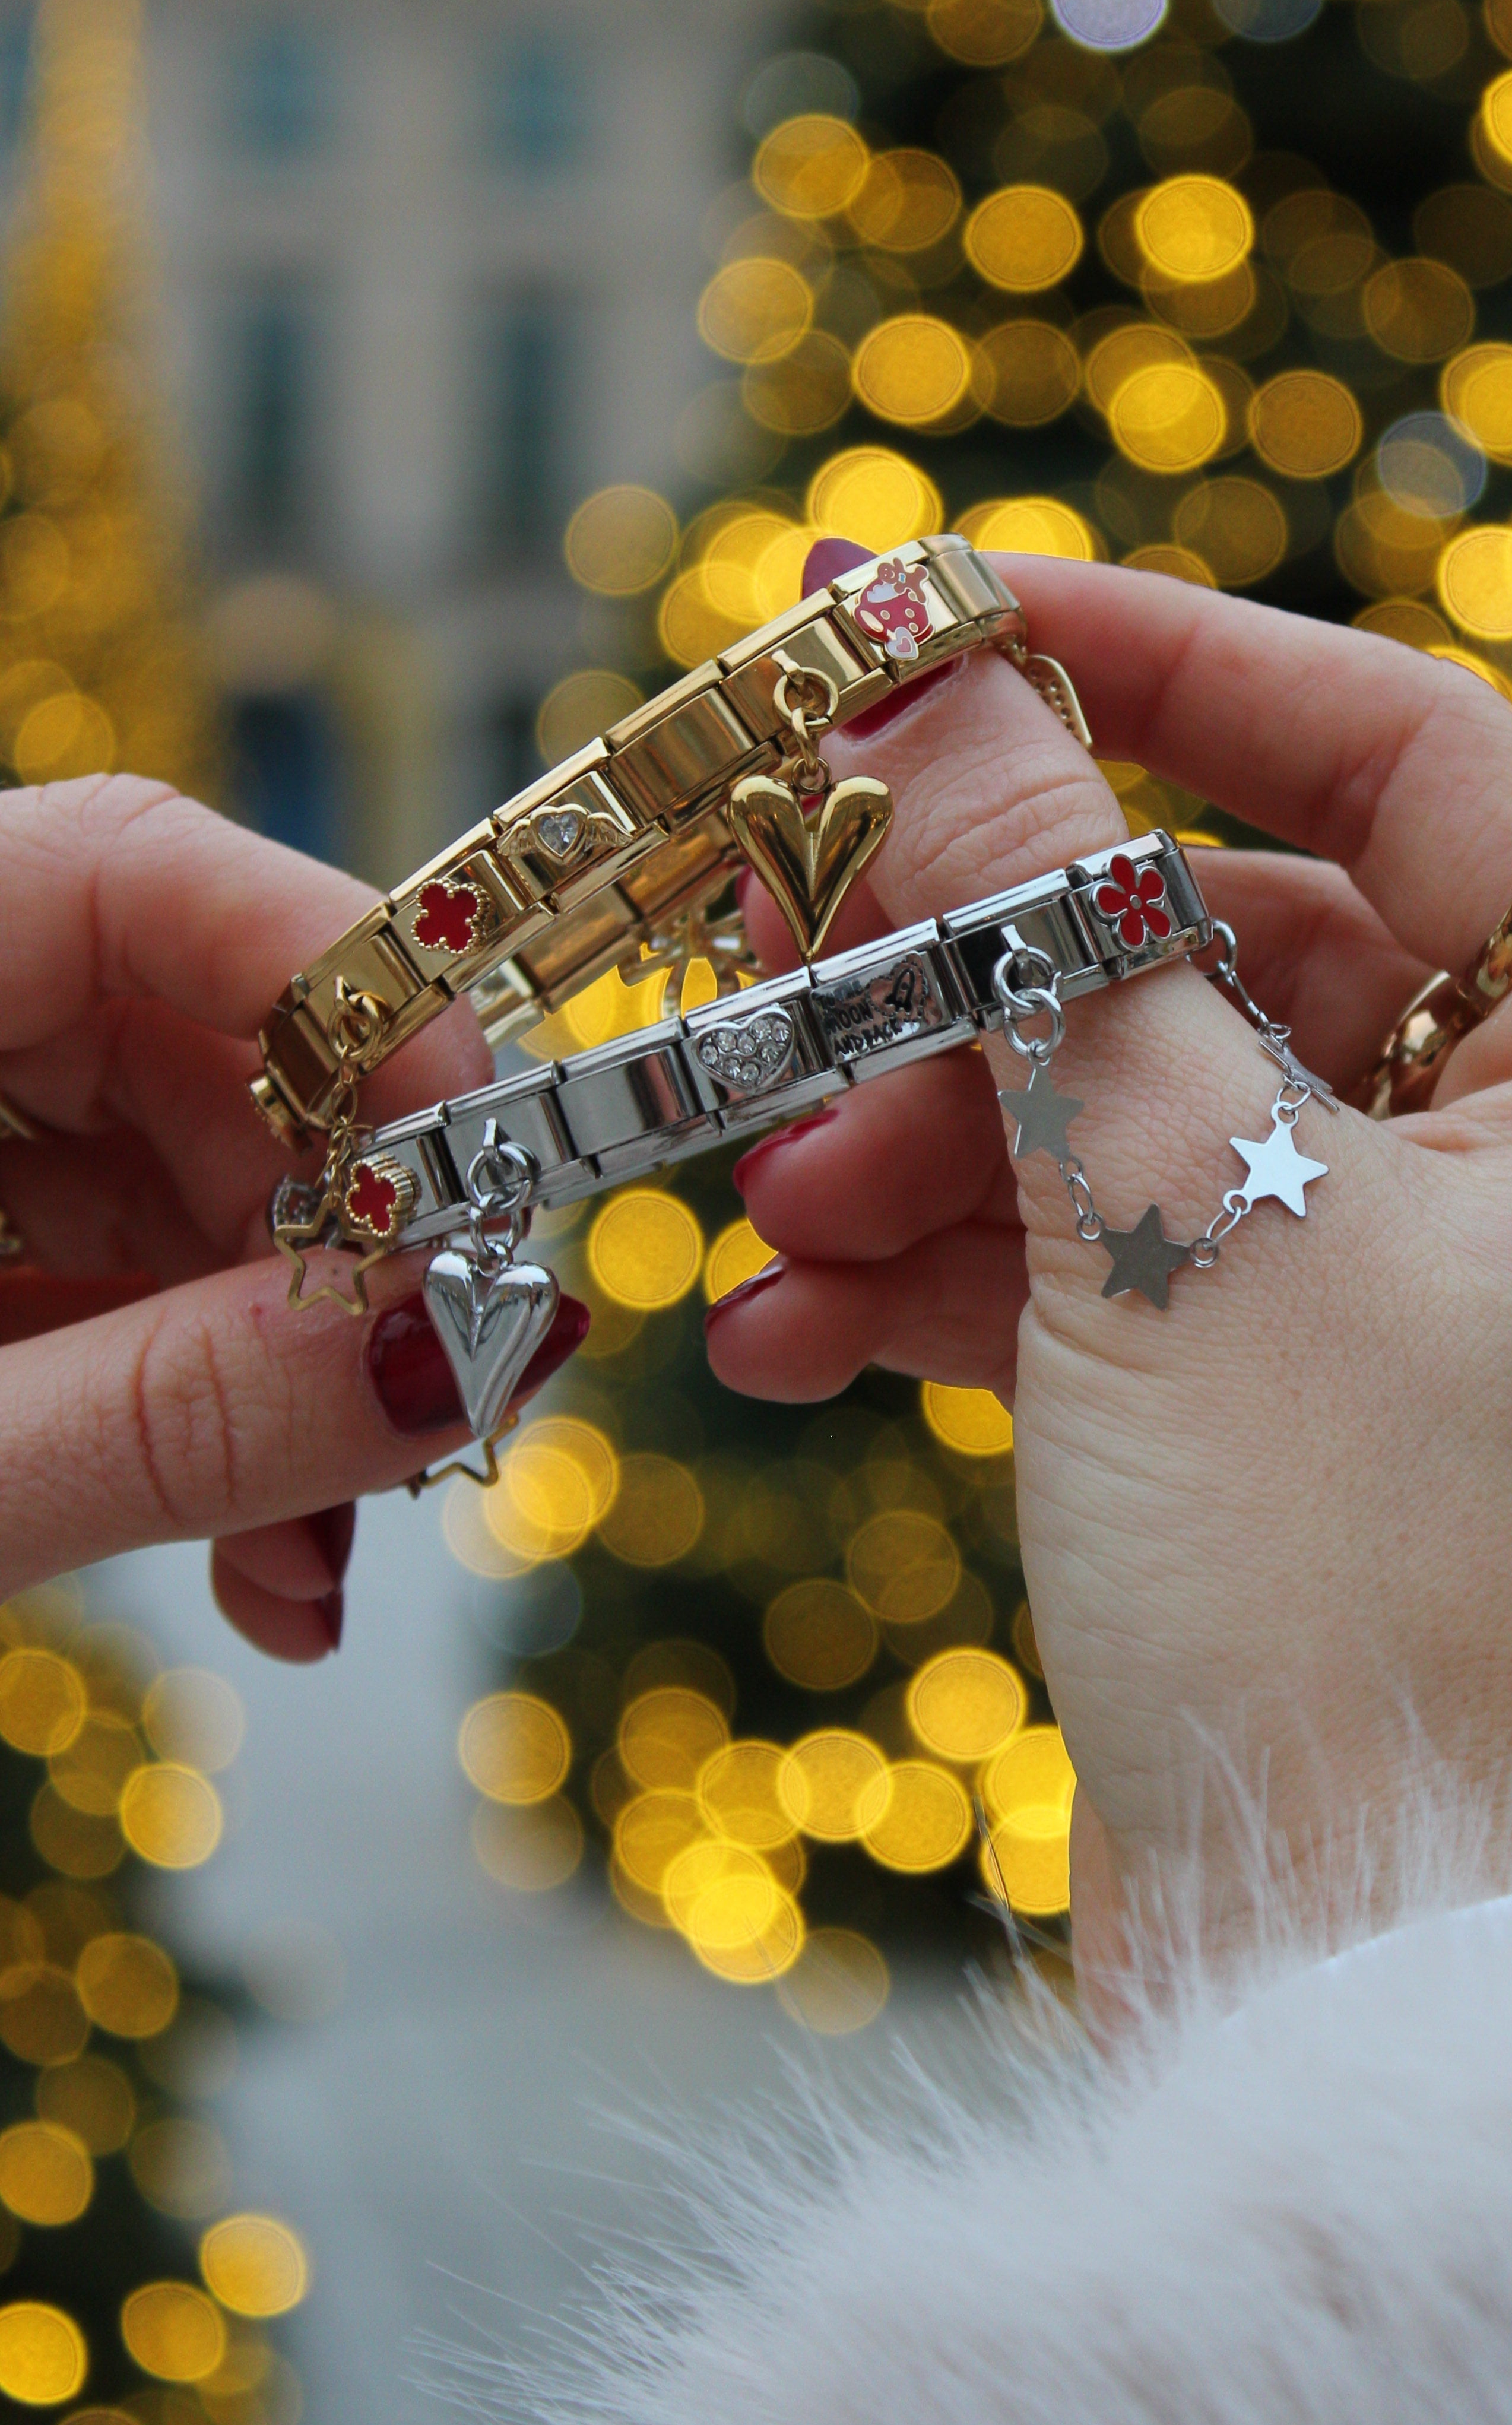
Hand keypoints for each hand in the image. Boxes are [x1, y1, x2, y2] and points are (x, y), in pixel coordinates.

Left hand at [0, 777, 581, 1660]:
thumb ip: (172, 1418)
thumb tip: (467, 1355)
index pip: (128, 864)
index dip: (340, 984)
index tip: (482, 1165)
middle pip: (189, 1042)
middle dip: (342, 1238)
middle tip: (446, 1394)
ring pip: (175, 1186)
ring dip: (290, 1370)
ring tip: (322, 1550)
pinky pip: (116, 1286)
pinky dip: (201, 1415)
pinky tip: (262, 1560)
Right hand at [708, 545, 1511, 1987]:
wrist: (1347, 1996)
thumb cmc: (1353, 1589)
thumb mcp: (1179, 1207)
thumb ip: (1054, 918)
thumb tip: (928, 670)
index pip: (1394, 752)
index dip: (1140, 660)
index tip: (914, 610)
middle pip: (1231, 943)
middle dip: (982, 975)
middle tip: (774, 958)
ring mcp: (1446, 1291)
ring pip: (1147, 1118)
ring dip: (932, 1150)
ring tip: (764, 1216)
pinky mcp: (1319, 1417)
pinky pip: (1128, 1277)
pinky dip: (961, 1287)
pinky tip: (784, 1339)